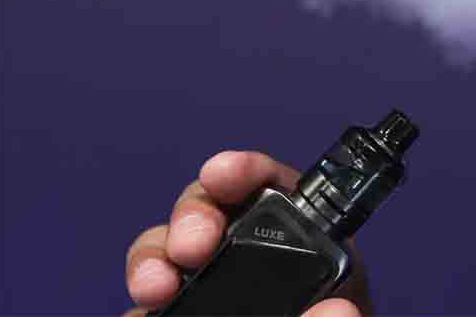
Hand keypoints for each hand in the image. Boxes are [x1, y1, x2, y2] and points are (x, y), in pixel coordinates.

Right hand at [124, 151, 372, 316]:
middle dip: (194, 213)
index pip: (281, 191)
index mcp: (311, 256)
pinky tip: (143, 313)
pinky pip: (150, 305)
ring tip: (155, 286)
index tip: (224, 174)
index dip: (250, 171)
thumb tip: (336, 312)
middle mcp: (257, 265)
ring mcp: (215, 293)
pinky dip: (139, 305)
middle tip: (191, 246)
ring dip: (154, 258)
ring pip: (169, 254)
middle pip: (215, 212)